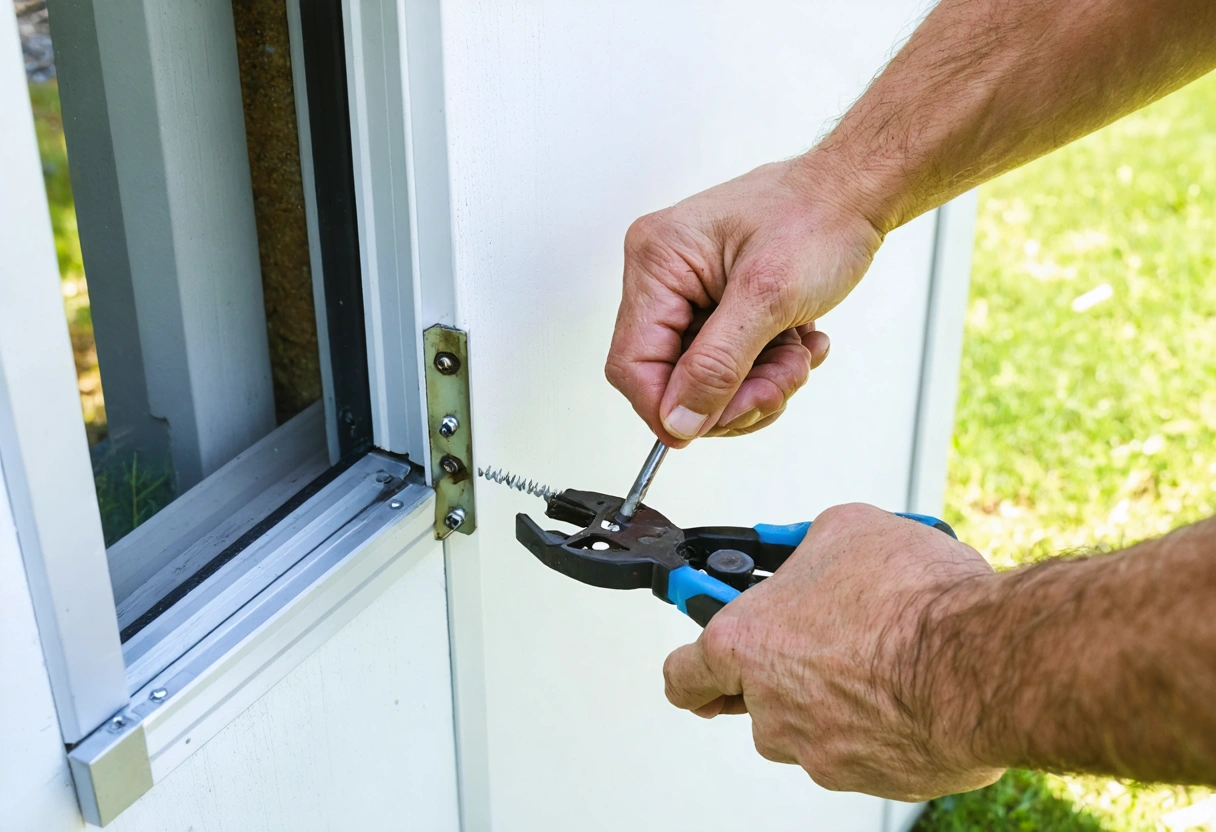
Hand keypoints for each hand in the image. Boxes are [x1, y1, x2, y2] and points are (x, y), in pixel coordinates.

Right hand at [605, 157, 883, 446]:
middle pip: (670, 377)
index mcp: (657, 261)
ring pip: (703, 378)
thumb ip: (717, 365)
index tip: (706, 428)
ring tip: (797, 357)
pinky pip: (726, 364)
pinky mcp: (715, 306)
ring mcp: (688, 293)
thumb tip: (679, 420)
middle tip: (779, 385)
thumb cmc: (818, 217)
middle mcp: (663, 277)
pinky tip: (797, 344)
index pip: (633, 362)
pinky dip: (765, 368)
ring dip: (756, 383)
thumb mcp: (768, 298)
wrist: (856, 194)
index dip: (666, 407)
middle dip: (729, 393)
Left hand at [662, 503, 1004, 799]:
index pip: (683, 673)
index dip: (693, 661)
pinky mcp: (869, 779)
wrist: (980, 660)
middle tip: (824, 634)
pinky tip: (908, 683)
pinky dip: (877, 721)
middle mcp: (771, 707)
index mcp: (746, 643)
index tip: (706, 653)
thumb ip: (807, 547)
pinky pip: (860, 747)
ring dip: (833, 694)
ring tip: (881, 652)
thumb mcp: (845, 530)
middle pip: (753, 698)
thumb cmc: (911, 598)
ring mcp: (817, 751)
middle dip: (783, 668)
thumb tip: (813, 549)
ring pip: (809, 724)